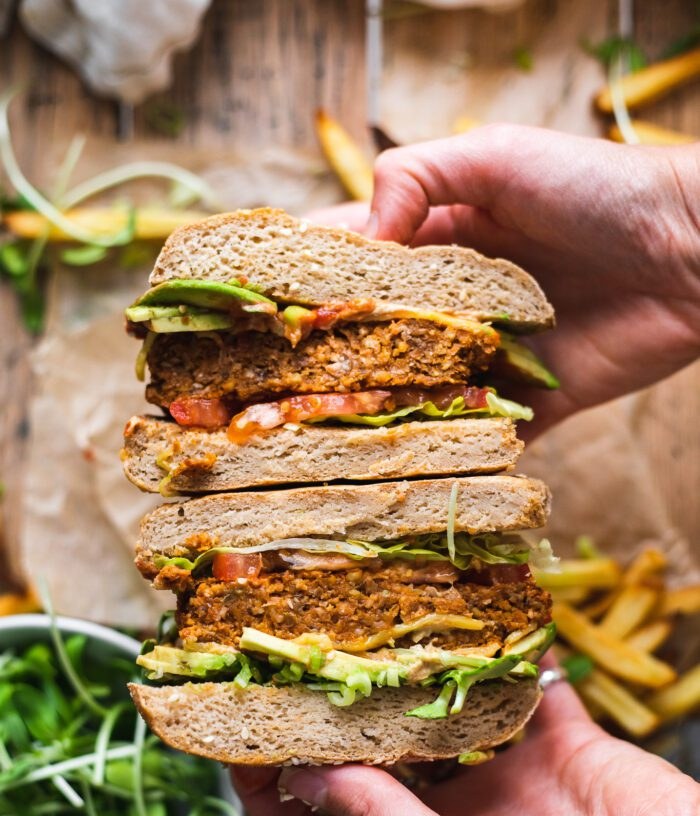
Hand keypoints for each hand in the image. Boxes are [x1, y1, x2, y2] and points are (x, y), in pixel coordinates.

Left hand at [232, 665, 699, 815]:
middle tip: (294, 657)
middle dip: (328, 717)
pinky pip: (517, 688)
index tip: (237, 737)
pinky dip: (502, 656)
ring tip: (368, 628)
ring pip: (434, 717)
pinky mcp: (554, 743)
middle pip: (367, 763)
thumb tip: (300, 776)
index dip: (269, 791)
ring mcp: (501, 777)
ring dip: (406, 679)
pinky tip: (480, 621)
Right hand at [311, 126, 699, 435]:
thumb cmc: (597, 187)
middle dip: (331, 364)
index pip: (354, 266)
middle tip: (277, 393)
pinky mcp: (532, 401)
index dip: (307, 289)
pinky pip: (481, 435)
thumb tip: (356, 237)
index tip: (260, 317)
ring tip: (320, 442)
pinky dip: (449, 454)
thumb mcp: (497, 155)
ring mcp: (490, 356)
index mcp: (437, 241)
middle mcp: (455, 304)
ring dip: (378, 416)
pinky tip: (402, 470)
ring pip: (419, 394)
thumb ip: (417, 178)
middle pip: (378, 339)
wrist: (693, 251)